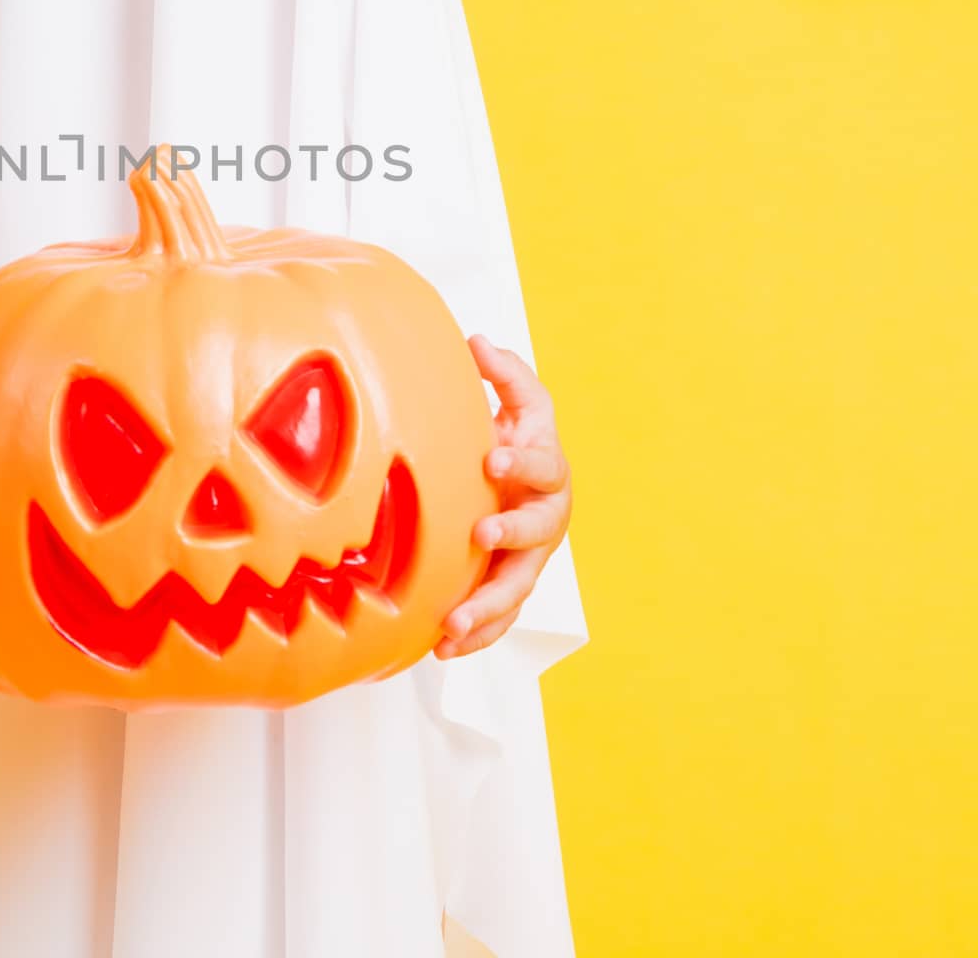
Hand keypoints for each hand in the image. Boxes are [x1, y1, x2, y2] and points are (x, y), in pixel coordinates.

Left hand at [435, 335, 571, 659]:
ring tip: (453, 623)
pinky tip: (442, 649)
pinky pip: (500, 617)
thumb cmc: (516, 438)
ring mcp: (530, 557)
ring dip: (488, 607)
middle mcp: (546, 517)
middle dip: (510, 536)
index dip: (522, 461)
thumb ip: (505, 375)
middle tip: (480, 535)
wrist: (521, 481)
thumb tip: (478, 341)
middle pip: (537, 534)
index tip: (494, 459)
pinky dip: (476, 634)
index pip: (543, 464)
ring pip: (517, 587)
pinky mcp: (510, 584)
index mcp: (548, 470)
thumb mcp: (519, 403)